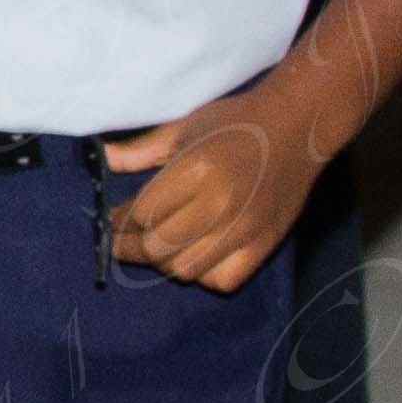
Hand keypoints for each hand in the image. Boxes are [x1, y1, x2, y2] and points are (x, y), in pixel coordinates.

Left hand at [100, 81, 322, 287]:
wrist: (297, 126)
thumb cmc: (235, 122)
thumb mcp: (184, 126)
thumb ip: (140, 150)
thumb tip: (103, 160)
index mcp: (196, 169)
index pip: (143, 213)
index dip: (120, 221)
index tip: (113, 220)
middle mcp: (220, 204)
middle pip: (159, 247)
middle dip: (131, 248)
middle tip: (121, 242)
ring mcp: (245, 229)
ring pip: (186, 269)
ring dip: (163, 262)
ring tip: (153, 249)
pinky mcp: (265, 244)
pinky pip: (223, 280)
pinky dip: (203, 275)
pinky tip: (194, 256)